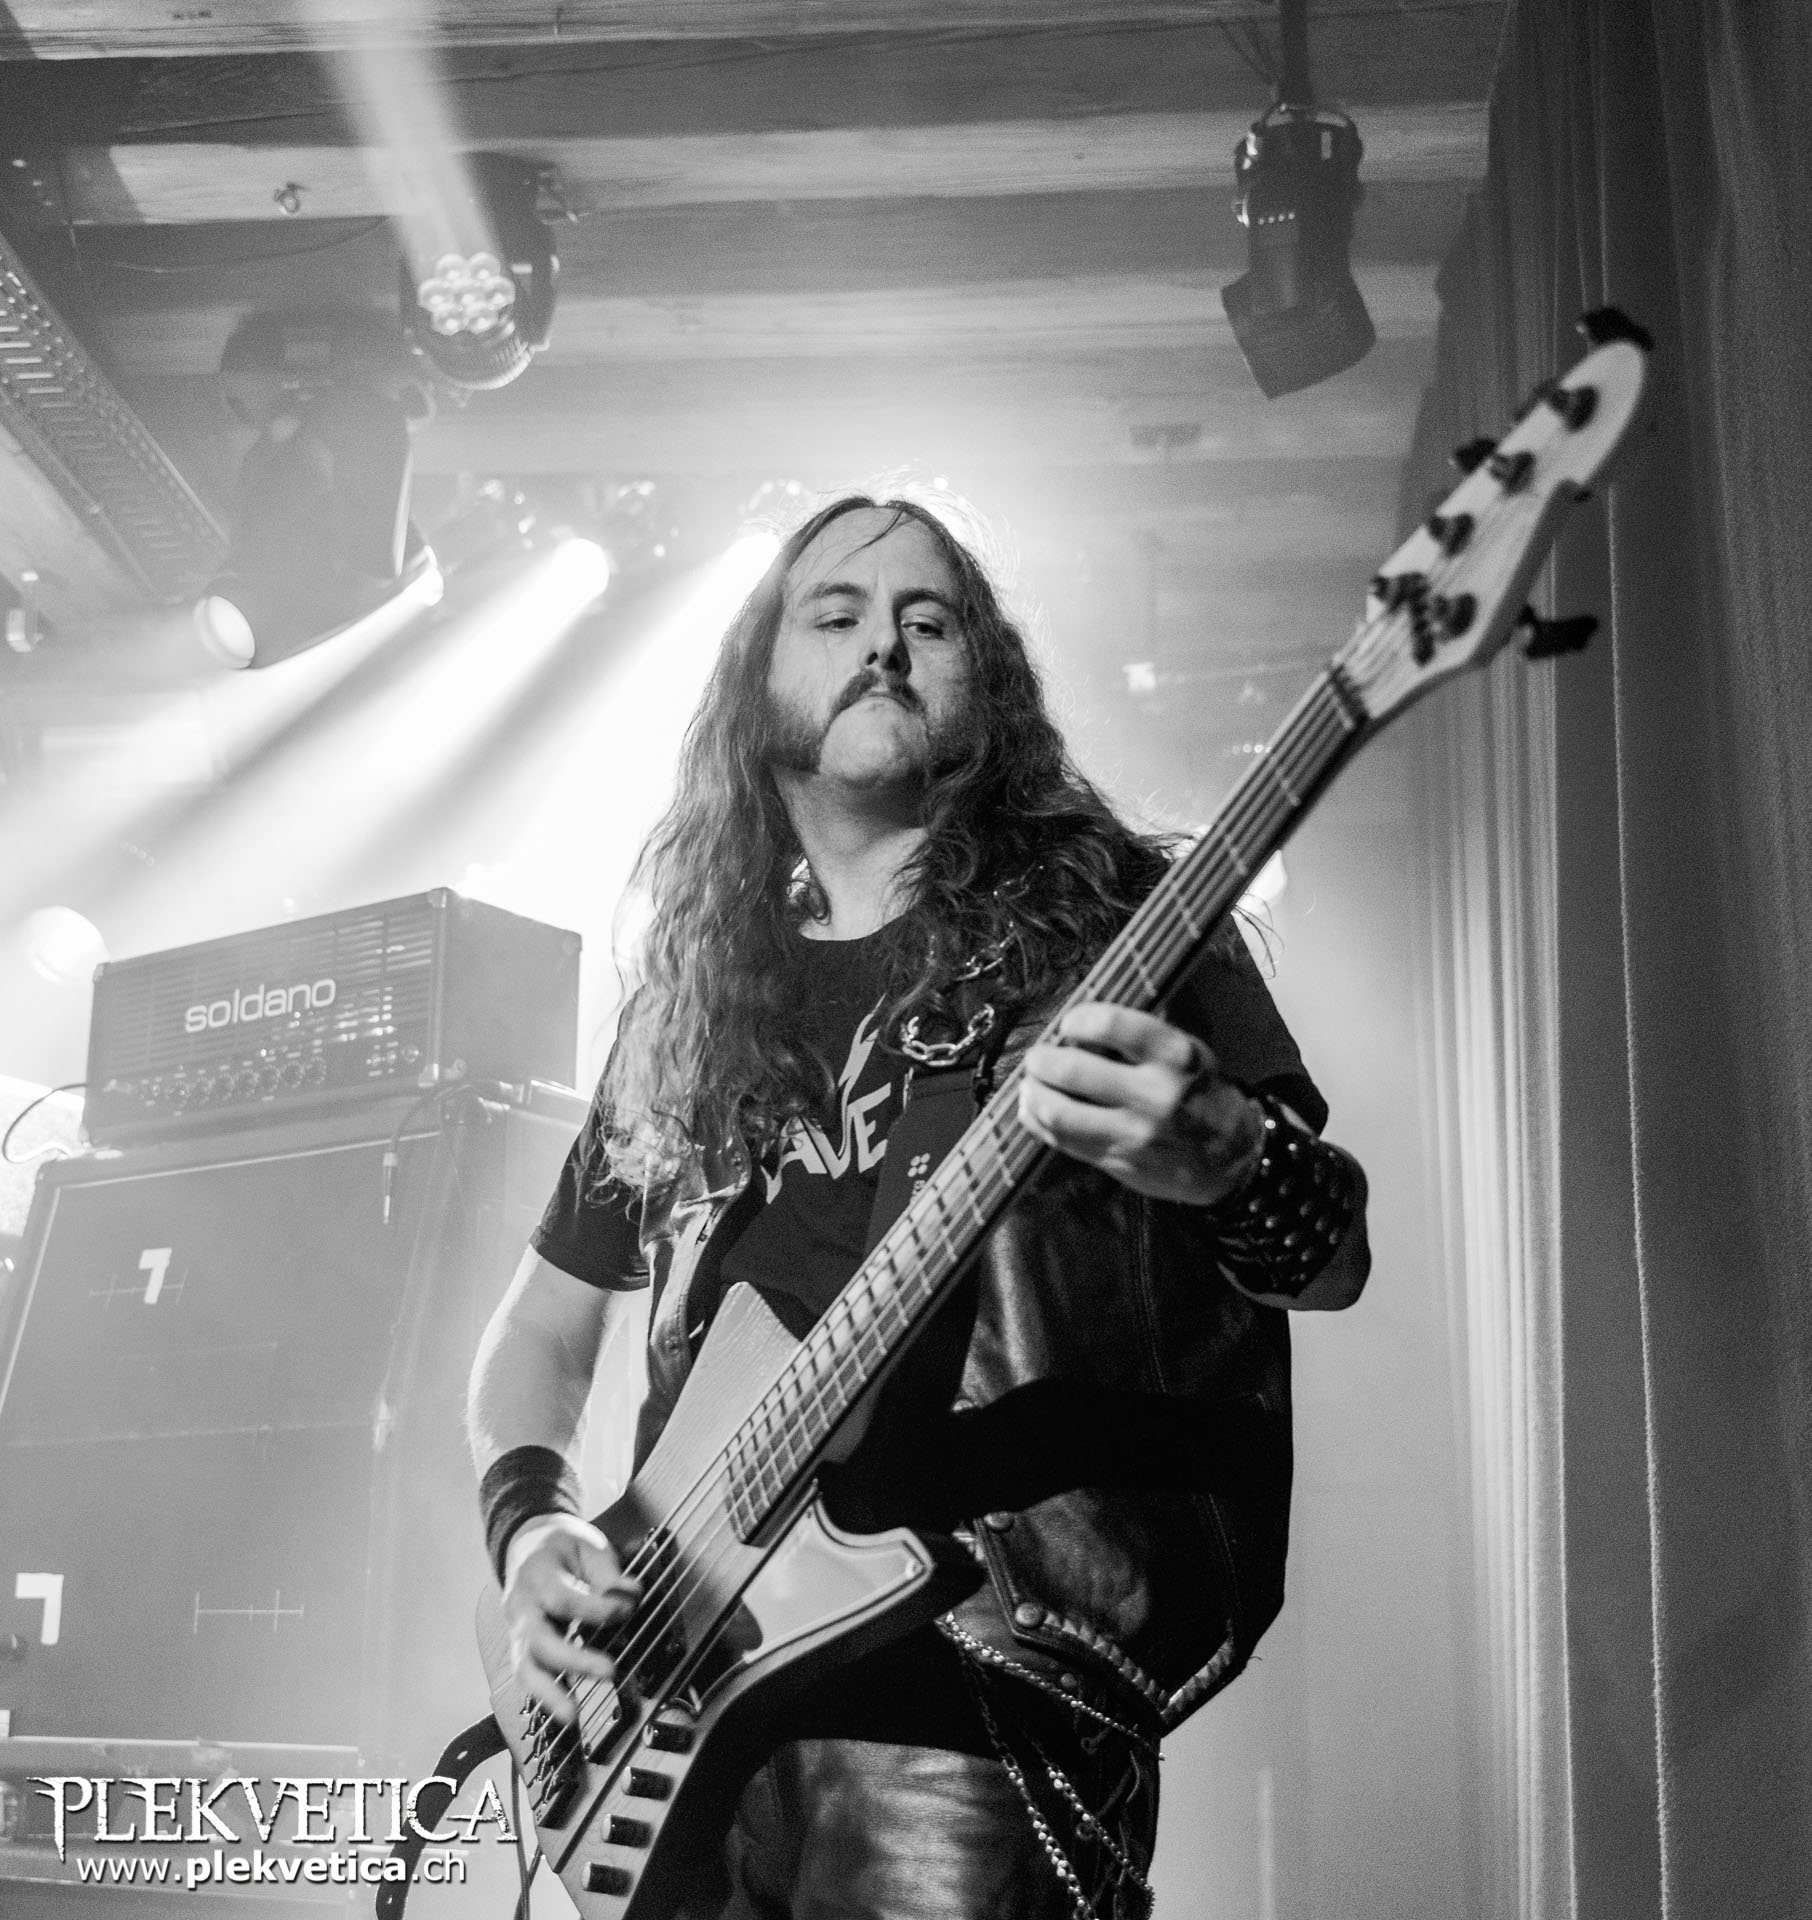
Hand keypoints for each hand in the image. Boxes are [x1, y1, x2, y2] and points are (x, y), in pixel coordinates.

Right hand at [501, 1513, 640, 1725]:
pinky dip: (545, 1697)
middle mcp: (521, 1607)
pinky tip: (567, 1712)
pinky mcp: (521, 1648)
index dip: (595, 1609)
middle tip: (610, 1671)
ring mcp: (517, 1630)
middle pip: (539, 1640)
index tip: (626, 1610)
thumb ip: (608, 1573)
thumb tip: (631, 1596)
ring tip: (573, 1716)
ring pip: (525, 1667)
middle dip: (574, 1660)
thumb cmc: (561, 1546)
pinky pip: (529, 1676)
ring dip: (549, 1693)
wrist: (527, 1546)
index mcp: (536, 1574)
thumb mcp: (586, 1546)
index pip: (562, 1598)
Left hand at [1018, 1004, 1266, 1206]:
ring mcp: (1134, 1134)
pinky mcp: (1120, 1163)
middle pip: (1073, 1070)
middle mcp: (1154, 1094)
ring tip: (1030, 1085)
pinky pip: (1064, 1142)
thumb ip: (1142, 1035)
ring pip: (1059, 1113)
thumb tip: (1084, 1018)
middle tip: (1037, 1057)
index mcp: (1174, 1056)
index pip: (1110, 1024)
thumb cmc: (1202, 1094)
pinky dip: (1039, 1123)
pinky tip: (1034, 1111)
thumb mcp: (1190, 1053)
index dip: (1077, 1019)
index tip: (1069, 1023)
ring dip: (1033, 1094)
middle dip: (1042, 1060)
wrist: (1235, 1160)